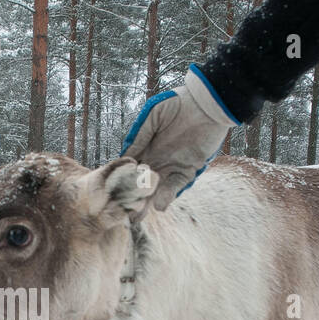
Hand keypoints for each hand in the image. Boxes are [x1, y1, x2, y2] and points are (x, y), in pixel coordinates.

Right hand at [119, 65, 240, 210]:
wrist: (208, 104)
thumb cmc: (179, 103)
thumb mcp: (153, 115)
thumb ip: (140, 134)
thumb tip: (126, 156)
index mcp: (145, 148)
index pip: (129, 168)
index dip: (120, 179)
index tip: (110, 192)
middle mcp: (156, 160)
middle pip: (140, 183)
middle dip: (131, 198)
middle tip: (122, 214)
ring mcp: (172, 166)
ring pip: (156, 189)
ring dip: (147, 202)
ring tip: (137, 216)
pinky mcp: (189, 170)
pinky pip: (176, 186)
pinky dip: (168, 196)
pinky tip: (160, 205)